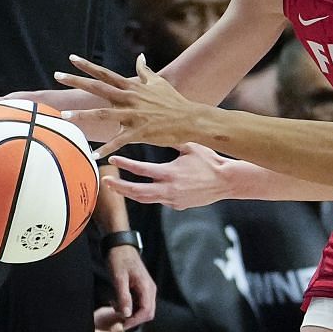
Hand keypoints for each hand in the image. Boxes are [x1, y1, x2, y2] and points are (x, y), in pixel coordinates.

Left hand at [54, 55, 206, 157]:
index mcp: (132, 88)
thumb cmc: (174, 101)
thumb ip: (144, 71)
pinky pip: (119, 141)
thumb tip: (139, 57)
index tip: (71, 59)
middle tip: (57, 75)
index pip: (105, 74)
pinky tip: (94, 155)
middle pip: (98, 88)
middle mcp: (129, 99)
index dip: (87, 66)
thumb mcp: (158, 82)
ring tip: (64, 116)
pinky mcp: (139, 132)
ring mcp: (133, 116)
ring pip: (103, 114)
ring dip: (82, 115)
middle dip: (76, 81)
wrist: (190, 119)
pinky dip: (107, 149)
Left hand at [105, 144, 235, 209]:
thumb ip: (171, 139)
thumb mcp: (190, 146)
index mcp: (170, 173)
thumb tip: (155, 126)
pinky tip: (141, 191)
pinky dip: (148, 196)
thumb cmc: (210, 161)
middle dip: (119, 186)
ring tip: (115, 187)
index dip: (125, 164)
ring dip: (128, 193)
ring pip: (144, 199)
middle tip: (105, 181)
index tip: (112, 159)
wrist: (227, 181)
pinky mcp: (178, 205)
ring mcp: (173, 200)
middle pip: (137, 191)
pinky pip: (159, 201)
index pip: (141, 170)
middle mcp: (169, 189)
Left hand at [106, 242, 156, 329]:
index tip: (121, 324)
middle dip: (133, 318)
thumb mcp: (118, 278)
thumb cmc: (119, 259)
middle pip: (147, 313)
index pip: (146, 312)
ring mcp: (147, 289)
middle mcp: (150, 290)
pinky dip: (128, 306)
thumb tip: (127, 315)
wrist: (120, 246)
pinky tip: (116, 300)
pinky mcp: (141, 289)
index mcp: (147, 287)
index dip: (135, 321)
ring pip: (142, 310)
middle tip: (116, 316)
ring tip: (114, 304)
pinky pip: (138, 303)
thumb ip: (124, 297)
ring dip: (129, 312)